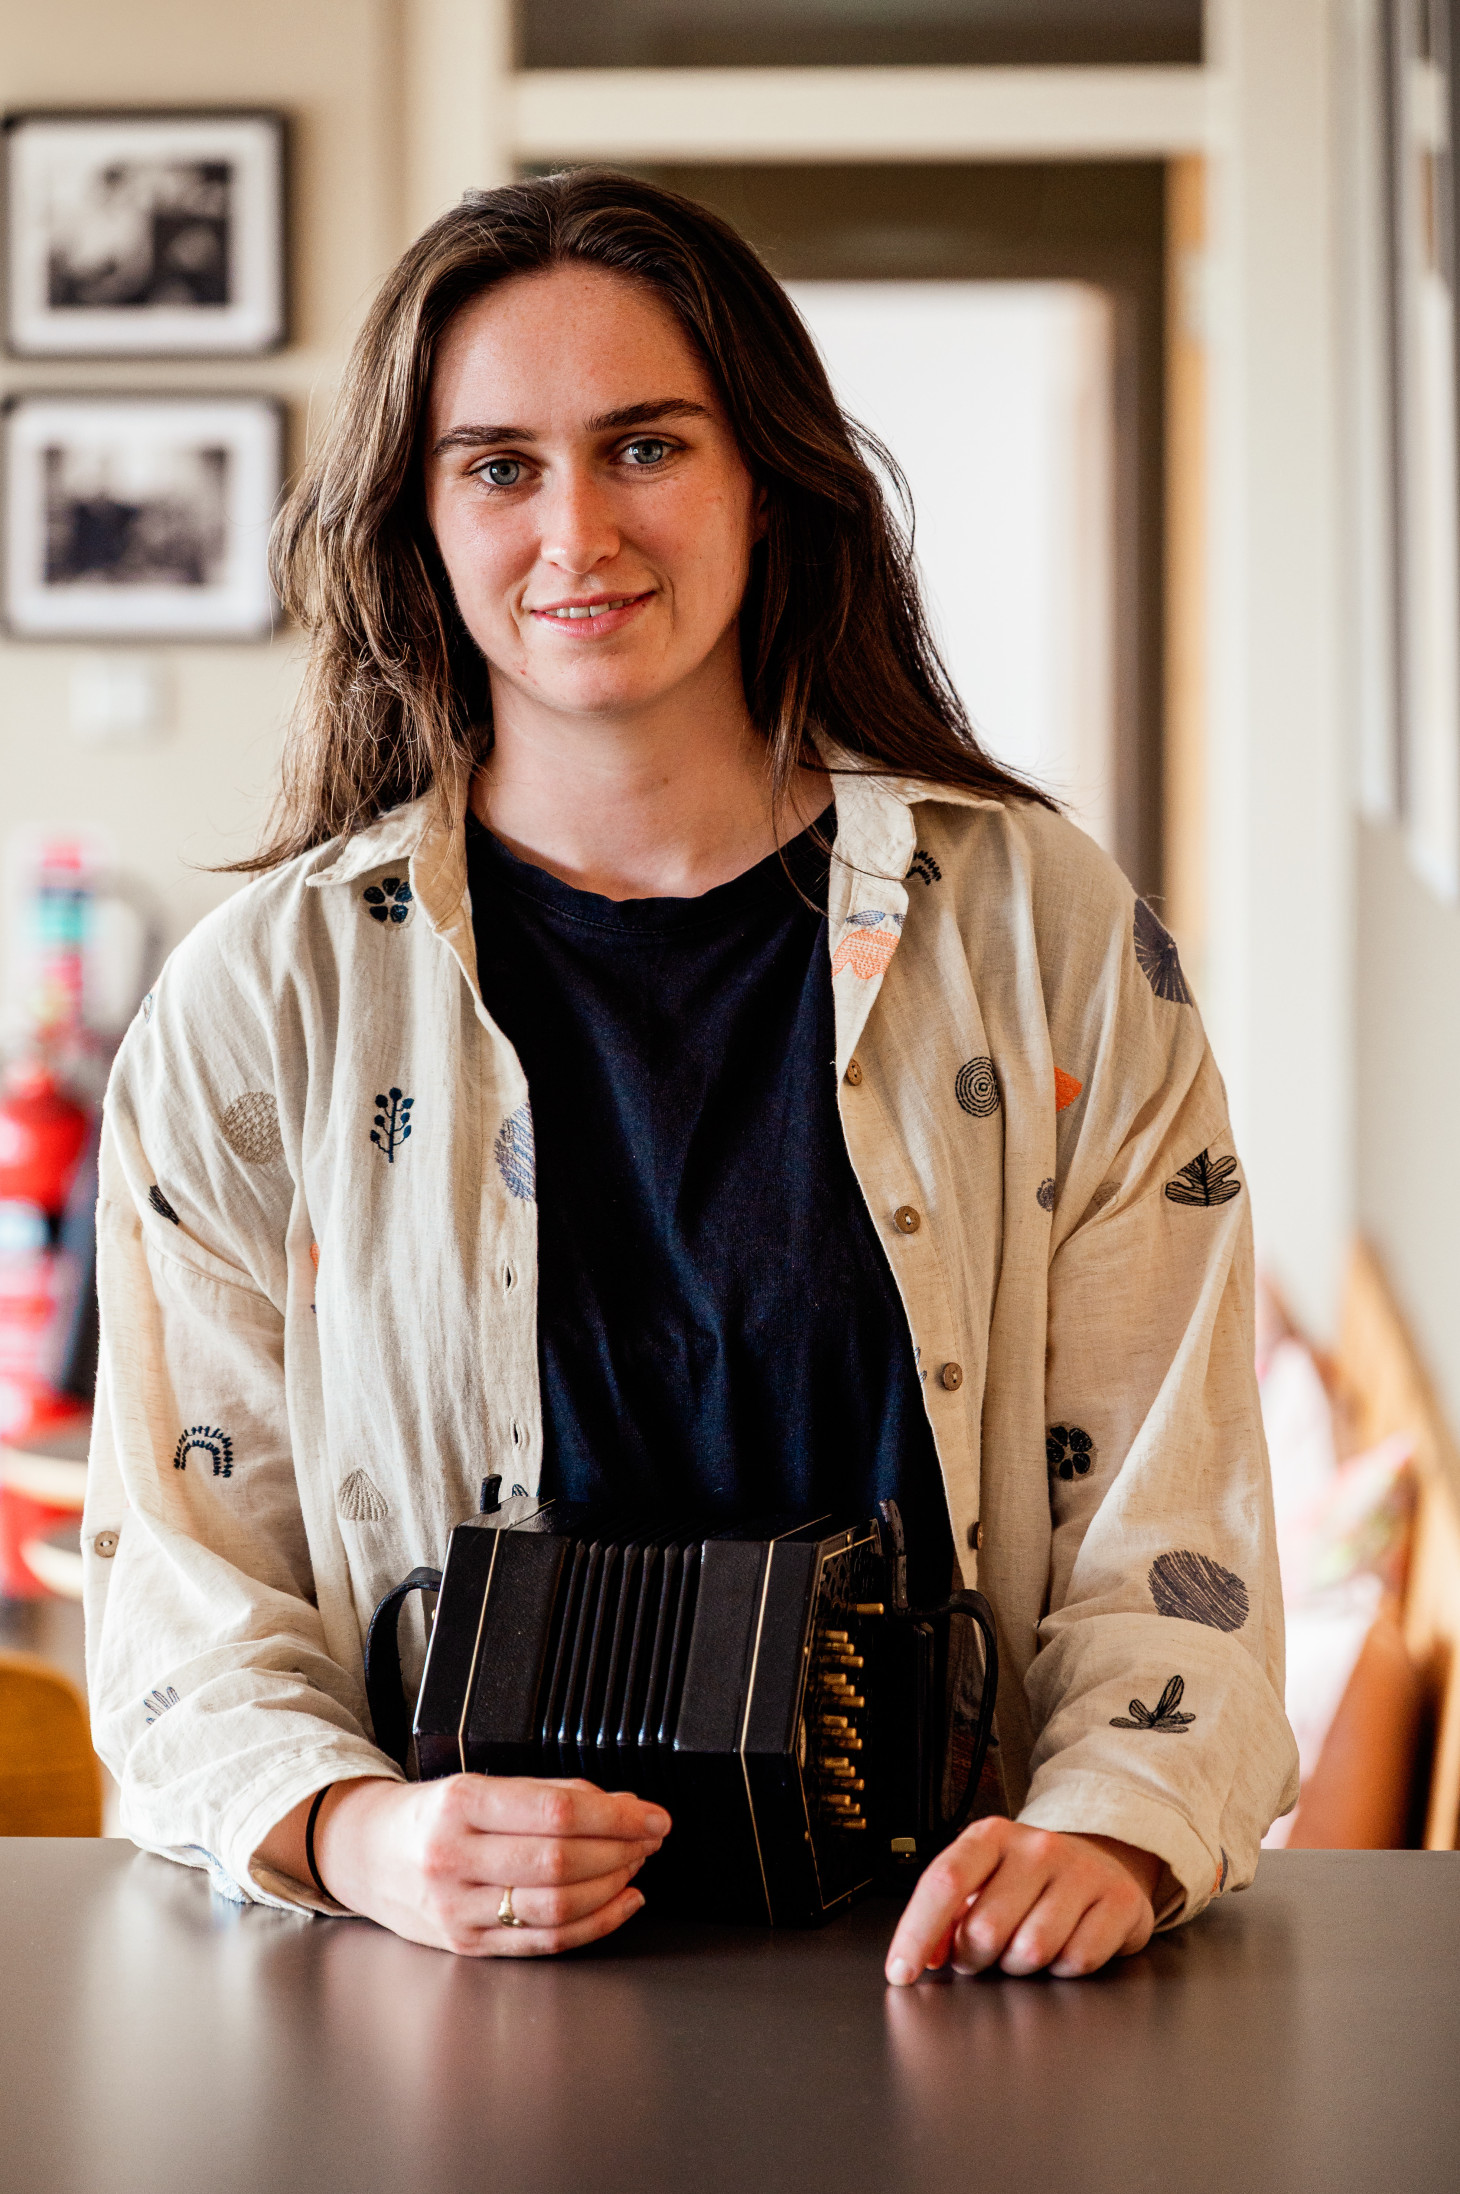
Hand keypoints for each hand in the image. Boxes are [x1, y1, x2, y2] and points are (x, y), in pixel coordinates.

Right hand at [258, 1775, 668, 1955]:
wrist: (365, 1854)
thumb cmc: (428, 1816)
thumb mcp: (479, 1784)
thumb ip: (550, 1793)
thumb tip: (622, 1803)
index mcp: (461, 1804)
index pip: (555, 1812)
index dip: (616, 1816)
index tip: (652, 1814)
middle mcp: (455, 1859)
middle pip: (559, 1862)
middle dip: (621, 1850)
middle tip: (651, 1837)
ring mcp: (459, 1909)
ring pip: (555, 1907)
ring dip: (612, 1886)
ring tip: (636, 1864)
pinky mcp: (468, 1945)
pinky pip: (544, 1942)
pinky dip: (594, 1925)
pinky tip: (620, 1902)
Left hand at [884, 1821, 1158, 1983]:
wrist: (1099, 1862)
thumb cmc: (1028, 1880)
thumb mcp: (981, 1881)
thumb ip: (946, 1915)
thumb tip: (925, 1955)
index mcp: (990, 1836)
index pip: (944, 1881)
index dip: (917, 1931)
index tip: (902, 1972)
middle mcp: (1036, 1846)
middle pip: (985, 1928)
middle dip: (975, 1959)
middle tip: (983, 1955)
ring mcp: (1081, 1870)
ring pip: (1032, 1950)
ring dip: (1021, 1967)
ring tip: (1025, 1947)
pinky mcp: (1119, 1899)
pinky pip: (1078, 1960)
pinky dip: (1064, 1968)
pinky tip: (1065, 1945)